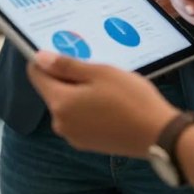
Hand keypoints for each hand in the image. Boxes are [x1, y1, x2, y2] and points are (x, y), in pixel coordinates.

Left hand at [26, 52, 177, 157]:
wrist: (157, 135)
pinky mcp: (87, 143)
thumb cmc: (130, 98)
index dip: (46, 59)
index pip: (36, 75)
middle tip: (95, 65)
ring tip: (106, 84)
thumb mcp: (99, 73)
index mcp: (60, 103)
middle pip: (53, 89)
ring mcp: (73, 136)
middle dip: (67, 75)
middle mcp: (60, 123)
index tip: (65, 50)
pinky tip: (110, 101)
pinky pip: (78, 117)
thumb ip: (66, 66)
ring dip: (79, 91)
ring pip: (67, 103)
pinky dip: (87, 106)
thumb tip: (39, 58)